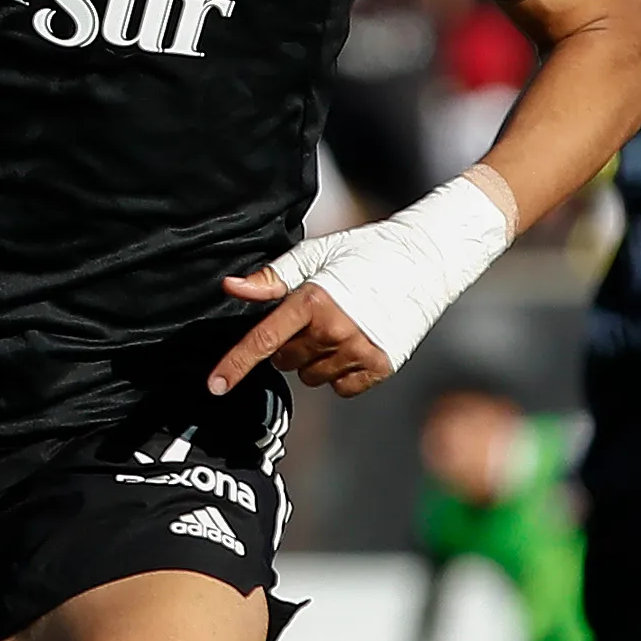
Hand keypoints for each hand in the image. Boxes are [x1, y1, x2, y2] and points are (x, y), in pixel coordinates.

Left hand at [211, 263, 395, 396]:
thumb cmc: (367, 252)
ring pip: (311, 377)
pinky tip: (356, 342)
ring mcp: (359, 352)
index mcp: (314, 300)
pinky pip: (340, 388)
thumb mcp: (316, 255)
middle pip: (286, 360)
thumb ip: (272, 278)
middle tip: (315, 316)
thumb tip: (231, 288)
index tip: (215, 386)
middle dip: (290, 343)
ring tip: (341, 326)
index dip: (235, 364)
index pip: (264, 340)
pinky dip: (341, 372)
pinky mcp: (380, 367)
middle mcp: (335, 331)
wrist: (426, 260)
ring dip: (316, 359)